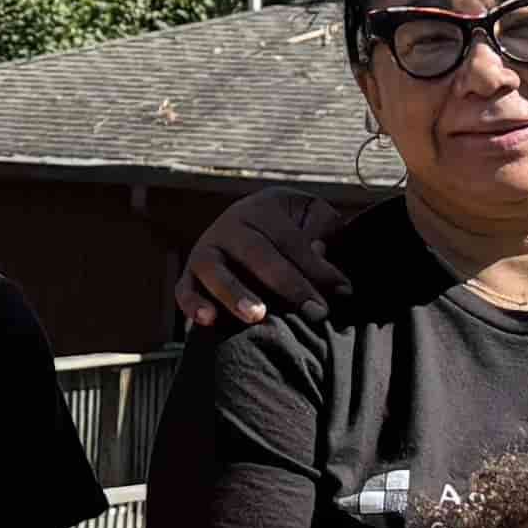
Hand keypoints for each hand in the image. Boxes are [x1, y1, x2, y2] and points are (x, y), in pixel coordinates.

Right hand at [175, 191, 358, 329]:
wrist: (248, 228)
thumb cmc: (291, 228)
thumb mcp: (311, 216)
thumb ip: (322, 230)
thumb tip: (318, 250)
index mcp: (262, 207)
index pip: (291, 239)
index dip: (317, 266)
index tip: (343, 291)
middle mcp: (229, 225)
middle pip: (256, 253)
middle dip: (288, 285)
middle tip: (315, 313)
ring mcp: (205, 250)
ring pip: (216, 271)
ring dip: (235, 293)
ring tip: (256, 316)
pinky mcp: (188, 276)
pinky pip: (184, 290)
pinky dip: (193, 304)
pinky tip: (208, 320)